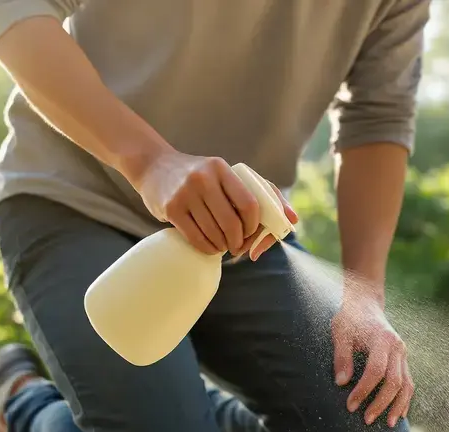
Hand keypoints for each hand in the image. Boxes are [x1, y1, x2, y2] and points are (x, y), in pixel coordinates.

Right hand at [134, 151, 297, 259]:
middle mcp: (203, 179)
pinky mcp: (170, 209)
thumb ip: (263, 192)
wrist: (154, 167)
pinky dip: (208, 248)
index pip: (249, 204)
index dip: (255, 226)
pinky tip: (211, 246)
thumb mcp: (228, 174)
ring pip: (215, 233)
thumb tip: (293, 218)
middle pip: (232, 223)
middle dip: (240, 242)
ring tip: (224, 246)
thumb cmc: (201, 175)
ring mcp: (184, 194)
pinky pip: (197, 238)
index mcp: (222, 168)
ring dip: (224, 246)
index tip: (252, 233)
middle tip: (239, 247)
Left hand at [331, 290, 413, 426]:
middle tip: (366, 420)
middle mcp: (397, 347)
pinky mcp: (403, 360)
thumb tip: (341, 383)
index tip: (350, 406)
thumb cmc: (350, 319)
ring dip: (398, 406)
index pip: (376, 371)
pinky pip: (408, 382)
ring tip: (388, 425)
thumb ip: (342, 356)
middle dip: (381, 403)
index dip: (363, 390)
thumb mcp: (340, 332)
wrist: (366, 304)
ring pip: (407, 385)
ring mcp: (403, 354)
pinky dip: (405, 399)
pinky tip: (399, 414)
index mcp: (382, 339)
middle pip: (394, 381)